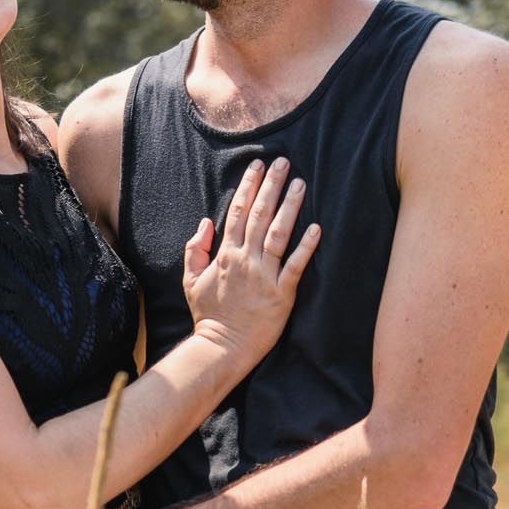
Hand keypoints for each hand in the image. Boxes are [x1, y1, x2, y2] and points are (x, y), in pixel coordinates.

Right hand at [181, 155, 318, 368]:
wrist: (222, 346)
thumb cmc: (208, 315)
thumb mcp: (191, 280)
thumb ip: (195, 249)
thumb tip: (204, 223)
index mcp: (226, 254)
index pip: (238, 212)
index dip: (249, 187)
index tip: (257, 166)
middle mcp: (246, 260)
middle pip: (261, 215)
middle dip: (271, 186)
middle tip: (283, 162)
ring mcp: (265, 276)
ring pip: (279, 233)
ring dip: (290, 206)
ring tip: (300, 183)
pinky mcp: (282, 293)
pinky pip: (296, 265)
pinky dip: (306, 246)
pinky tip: (317, 227)